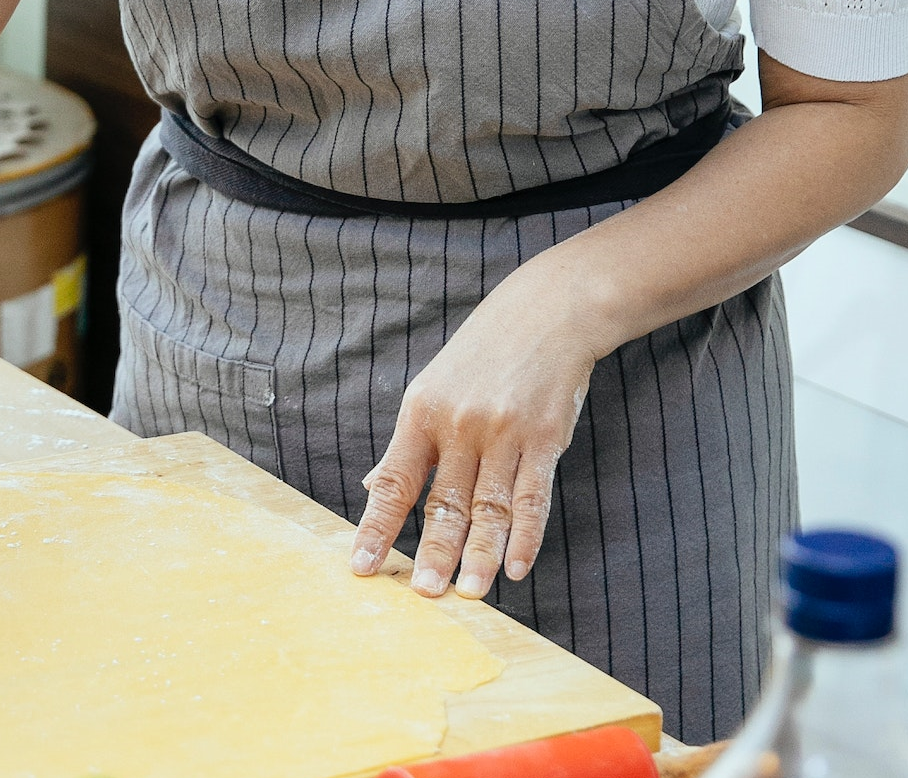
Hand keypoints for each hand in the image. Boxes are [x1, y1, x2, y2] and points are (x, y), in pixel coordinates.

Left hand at [349, 264, 603, 598]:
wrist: (546, 313)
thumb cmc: (481, 357)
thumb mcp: (432, 389)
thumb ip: (409, 445)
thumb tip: (371, 488)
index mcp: (422, 413)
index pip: (394, 481)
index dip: (376, 526)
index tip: (361, 565)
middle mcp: (460, 425)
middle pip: (445, 501)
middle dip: (433, 551)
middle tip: (424, 593)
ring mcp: (505, 432)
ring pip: (490, 506)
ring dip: (480, 554)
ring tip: (469, 592)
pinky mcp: (546, 438)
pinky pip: (534, 496)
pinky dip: (527, 536)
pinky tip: (518, 567)